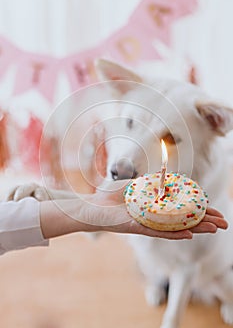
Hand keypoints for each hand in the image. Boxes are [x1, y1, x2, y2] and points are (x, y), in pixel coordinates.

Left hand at [72, 180, 227, 239]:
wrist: (93, 206)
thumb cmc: (111, 196)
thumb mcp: (135, 185)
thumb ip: (151, 183)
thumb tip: (167, 178)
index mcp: (156, 208)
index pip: (183, 210)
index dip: (199, 210)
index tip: (215, 211)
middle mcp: (156, 218)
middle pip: (185, 221)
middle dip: (205, 221)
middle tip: (224, 224)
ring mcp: (149, 224)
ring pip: (177, 228)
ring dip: (196, 228)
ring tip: (214, 229)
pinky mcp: (139, 229)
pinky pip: (160, 232)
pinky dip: (174, 233)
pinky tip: (189, 234)